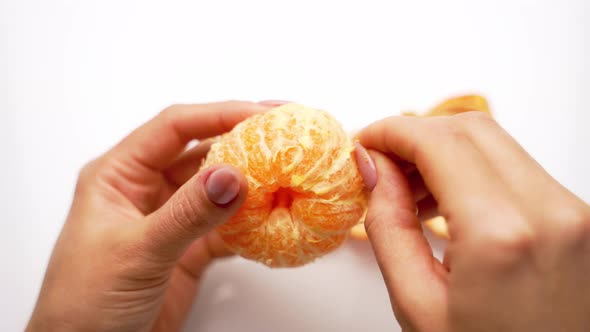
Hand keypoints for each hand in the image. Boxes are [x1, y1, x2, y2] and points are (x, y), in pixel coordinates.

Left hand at [26, 101, 271, 331]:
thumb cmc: (84, 303)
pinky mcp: (188, 249)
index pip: (174, 128)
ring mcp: (170, 219)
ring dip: (252, 182)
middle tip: (284, 132)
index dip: (219, 114)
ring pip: (217, 188)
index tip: (261, 115)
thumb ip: (187, 214)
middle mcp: (146, 191)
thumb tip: (233, 175)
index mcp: (119, 175)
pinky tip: (274, 217)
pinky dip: (252, 222)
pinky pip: (227, 226)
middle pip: (202, 151)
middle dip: (243, 140)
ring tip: (288, 171)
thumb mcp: (137, 252)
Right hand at [358, 112, 589, 330]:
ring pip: (495, 143)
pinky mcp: (578, 217)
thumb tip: (377, 171)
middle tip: (381, 164)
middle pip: (470, 128)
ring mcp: (573, 212)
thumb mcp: (417, 304)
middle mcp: (550, 212)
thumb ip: (389, 226)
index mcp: (502, 235)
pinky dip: (472, 169)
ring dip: (443, 150)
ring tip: (409, 189)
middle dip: (415, 135)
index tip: (365, 142)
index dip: (392, 131)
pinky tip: (445, 198)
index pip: (439, 141)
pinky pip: (516, 168)